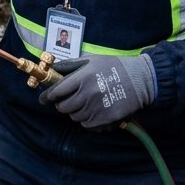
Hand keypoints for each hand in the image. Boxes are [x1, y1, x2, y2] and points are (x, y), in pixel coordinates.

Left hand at [39, 54, 155, 128]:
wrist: (141, 80)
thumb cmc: (114, 67)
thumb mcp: (92, 60)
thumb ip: (71, 65)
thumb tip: (53, 69)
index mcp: (82, 78)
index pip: (56, 91)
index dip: (47, 97)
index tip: (43, 99)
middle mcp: (87, 94)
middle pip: (63, 107)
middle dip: (62, 104)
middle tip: (66, 101)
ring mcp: (95, 108)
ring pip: (74, 116)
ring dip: (75, 112)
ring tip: (83, 104)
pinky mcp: (104, 119)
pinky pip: (86, 124)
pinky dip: (85, 120)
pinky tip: (92, 111)